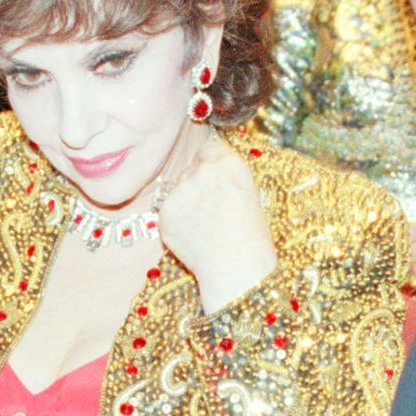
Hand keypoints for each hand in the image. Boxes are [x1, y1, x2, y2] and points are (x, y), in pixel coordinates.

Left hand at [158, 135, 277, 313]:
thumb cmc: (251, 237)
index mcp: (230, 163)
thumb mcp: (250, 194)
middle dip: (198, 182)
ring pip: (178, 187)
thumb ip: (226, 175)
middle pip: (192, 166)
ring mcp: (180, 190)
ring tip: (204, 224)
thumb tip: (209, 168)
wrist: (236, 268)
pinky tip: (193, 234)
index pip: (209, 147)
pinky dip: (176, 219)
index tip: (213, 175)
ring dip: (186, 200)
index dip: (211, 162)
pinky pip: (168, 208)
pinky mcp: (164, 211)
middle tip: (211, 206)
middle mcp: (203, 171)